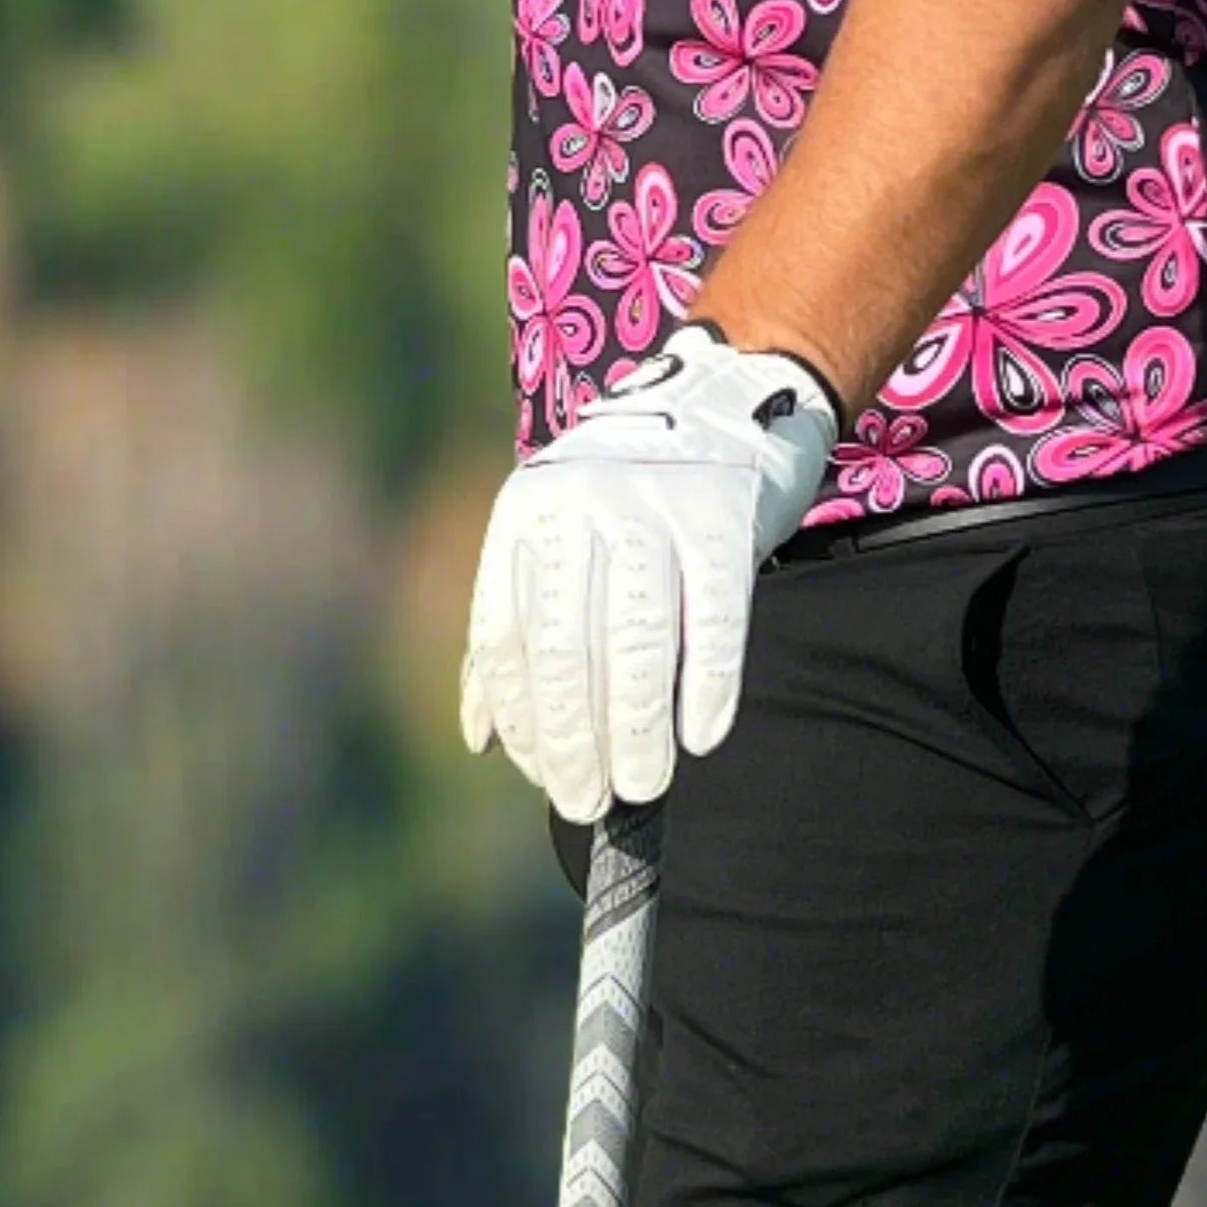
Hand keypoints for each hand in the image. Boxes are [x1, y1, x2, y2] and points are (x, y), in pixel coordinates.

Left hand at [461, 325, 838, 817]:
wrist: (725, 402)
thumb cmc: (632, 500)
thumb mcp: (557, 541)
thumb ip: (515, 628)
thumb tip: (481, 737)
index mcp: (525, 515)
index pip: (507, 638)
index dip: (524, 721)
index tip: (548, 781)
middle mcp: (580, 505)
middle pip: (563, 648)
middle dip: (573, 740)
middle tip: (590, 804)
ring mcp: (654, 508)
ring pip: (634, 640)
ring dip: (635, 728)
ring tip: (644, 787)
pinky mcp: (724, 519)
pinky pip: (714, 619)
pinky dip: (708, 686)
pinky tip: (703, 737)